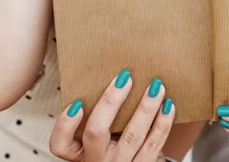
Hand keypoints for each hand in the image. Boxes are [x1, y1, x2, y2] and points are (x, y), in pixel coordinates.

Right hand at [50, 70, 174, 161]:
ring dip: (145, 108)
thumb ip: (97, 116)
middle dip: (111, 102)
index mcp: (80, 154)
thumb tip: (115, 76)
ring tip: (156, 86)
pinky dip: (163, 124)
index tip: (77, 103)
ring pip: (132, 136)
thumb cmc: (112, 147)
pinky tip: (168, 106)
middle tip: (125, 78)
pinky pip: (154, 145)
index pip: (60, 144)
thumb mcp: (97, 138)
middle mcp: (97, 161)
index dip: (65, 124)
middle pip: (96, 132)